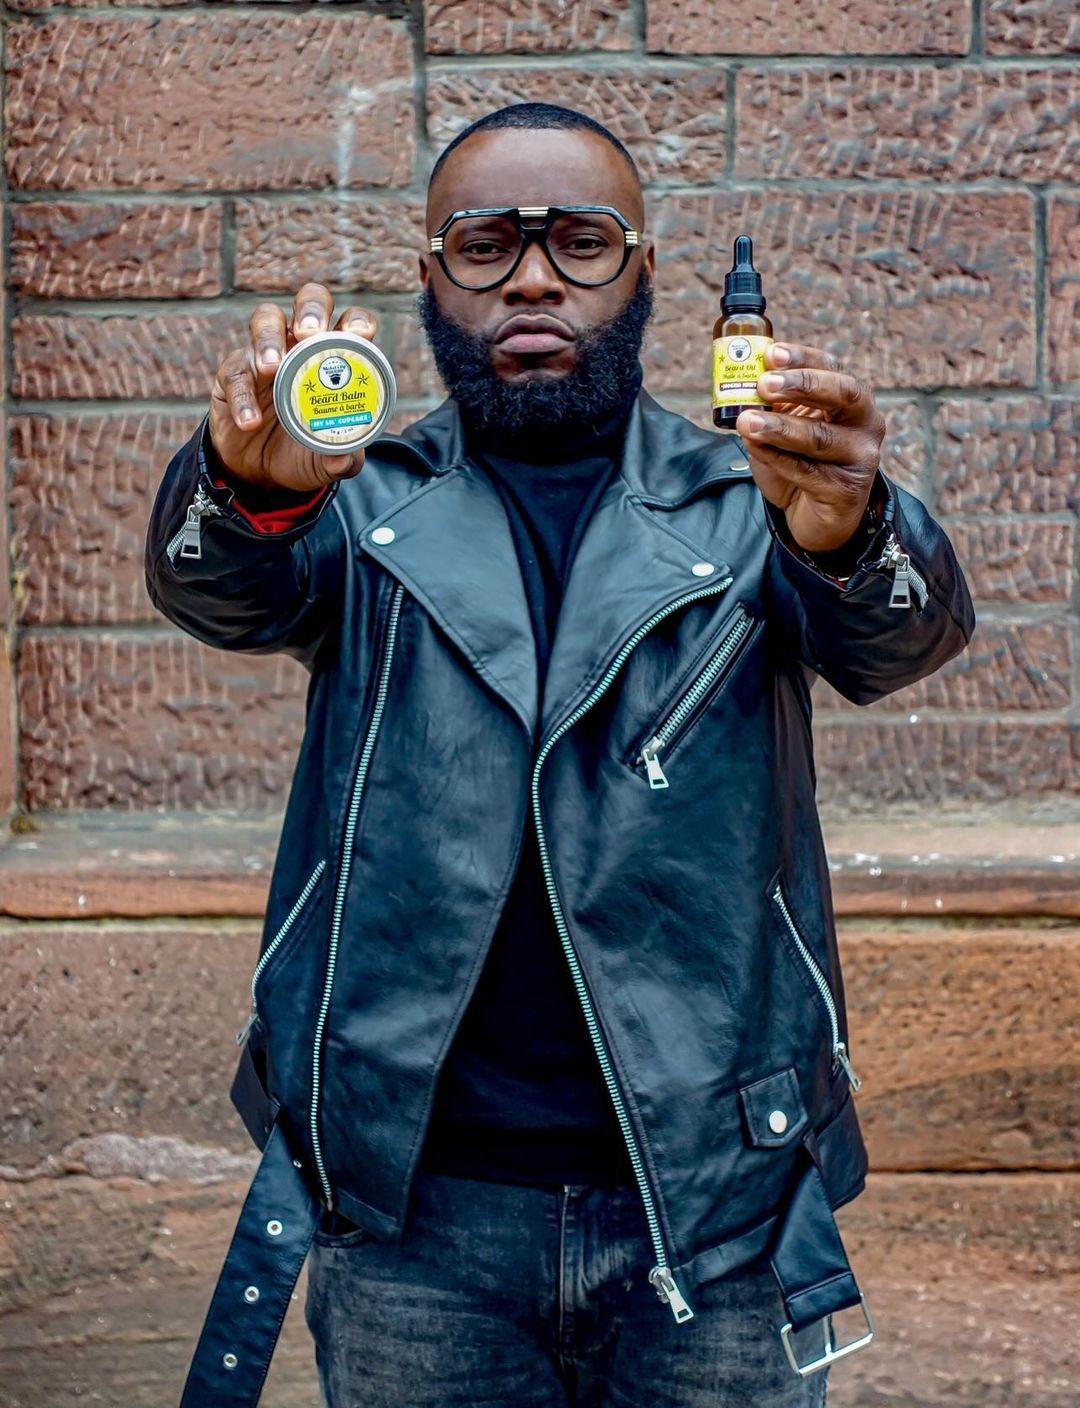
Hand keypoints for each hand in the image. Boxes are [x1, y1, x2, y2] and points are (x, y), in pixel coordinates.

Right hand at [208, 283, 377, 493]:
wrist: (261, 475)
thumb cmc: (303, 454)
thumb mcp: (328, 463)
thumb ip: (343, 461)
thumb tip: (343, 459)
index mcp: (334, 359)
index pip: (350, 324)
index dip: (357, 321)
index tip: (359, 334)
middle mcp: (301, 347)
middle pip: (308, 302)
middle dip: (311, 309)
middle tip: (309, 333)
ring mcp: (265, 355)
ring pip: (266, 320)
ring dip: (269, 339)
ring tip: (272, 368)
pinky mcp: (233, 374)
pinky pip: (235, 373)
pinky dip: (243, 397)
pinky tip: (251, 421)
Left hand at [735, 343, 885, 554]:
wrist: (814, 515)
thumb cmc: (801, 463)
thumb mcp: (785, 427)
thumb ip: (771, 406)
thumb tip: (741, 383)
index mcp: (853, 399)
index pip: (832, 368)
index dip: (802, 359)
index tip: (771, 354)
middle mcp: (866, 423)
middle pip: (841, 394)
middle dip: (801, 386)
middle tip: (765, 384)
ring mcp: (861, 457)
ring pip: (820, 437)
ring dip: (779, 428)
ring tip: (746, 421)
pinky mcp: (847, 490)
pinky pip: (807, 471)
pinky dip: (776, 458)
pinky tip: (753, 447)